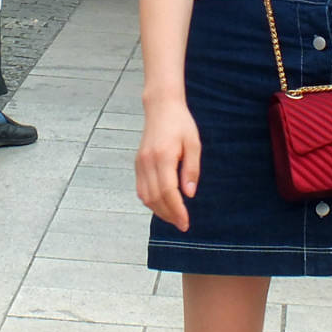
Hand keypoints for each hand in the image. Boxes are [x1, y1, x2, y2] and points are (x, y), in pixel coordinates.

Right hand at [135, 96, 201, 231]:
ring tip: (174, 217)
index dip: (177, 210)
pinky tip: (162, 205)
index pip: (168, 191)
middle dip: (169, 215)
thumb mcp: (193, 144)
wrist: (161, 107)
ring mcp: (140, 163)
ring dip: (159, 211)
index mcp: (163, 156)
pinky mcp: (137, 163)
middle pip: (155, 198)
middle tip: (182, 225)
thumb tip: (189, 194)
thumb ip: (191, 169)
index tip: (186, 222)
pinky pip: (141, 189)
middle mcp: (147, 162)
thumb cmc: (181, 124)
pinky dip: (150, 201)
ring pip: (145, 196)